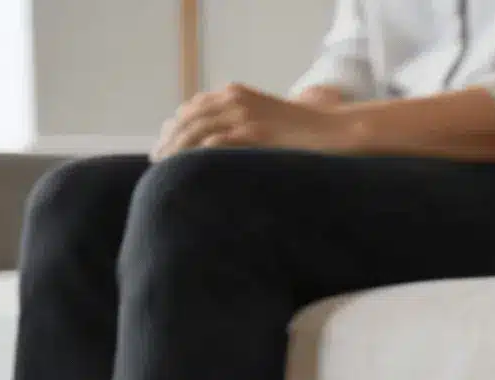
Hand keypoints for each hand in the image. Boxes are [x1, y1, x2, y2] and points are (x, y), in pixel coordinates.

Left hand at [153, 83, 354, 159]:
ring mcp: (244, 114)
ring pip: (195, 131)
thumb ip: (243, 124)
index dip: (175, 127)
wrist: (337, 131)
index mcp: (236, 93)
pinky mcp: (253, 133)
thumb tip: (217, 148)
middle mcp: (234, 99)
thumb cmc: (306, 134)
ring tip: (166, 170)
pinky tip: (188, 171)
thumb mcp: (268, 120)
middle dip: (170, 140)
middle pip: (189, 119)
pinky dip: (197, 157)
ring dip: (177, 151)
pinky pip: (214, 144)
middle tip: (158, 162)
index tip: (164, 147)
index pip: (193, 108)